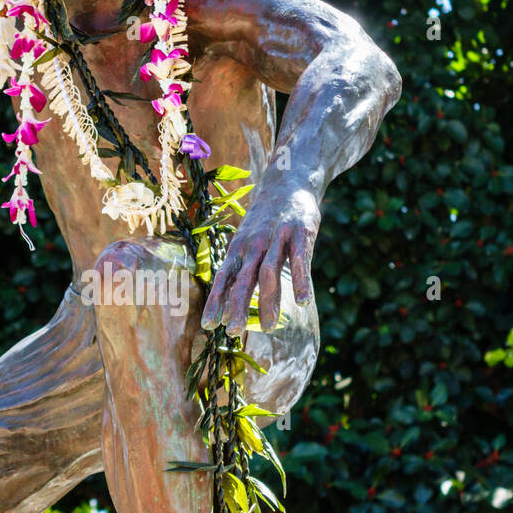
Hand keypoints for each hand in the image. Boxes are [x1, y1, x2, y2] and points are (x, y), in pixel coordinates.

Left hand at [201, 187, 319, 336]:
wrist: (288, 180)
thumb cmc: (266, 219)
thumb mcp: (248, 240)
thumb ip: (242, 267)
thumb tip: (229, 300)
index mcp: (239, 248)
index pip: (224, 278)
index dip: (216, 301)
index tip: (210, 326)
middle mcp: (254, 244)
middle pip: (243, 279)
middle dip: (237, 305)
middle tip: (233, 331)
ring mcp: (278, 238)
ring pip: (269, 272)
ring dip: (268, 300)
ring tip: (270, 327)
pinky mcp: (301, 232)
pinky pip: (300, 260)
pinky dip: (301, 280)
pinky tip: (303, 301)